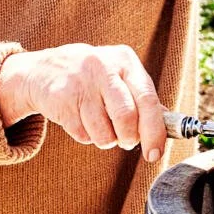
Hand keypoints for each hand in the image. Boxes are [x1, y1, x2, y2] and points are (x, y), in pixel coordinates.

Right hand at [0, 44, 166, 162]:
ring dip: (106, 140)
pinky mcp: (60, 97)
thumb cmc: (92, 78)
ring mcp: (80, 81)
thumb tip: (171, 126)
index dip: (155, 132)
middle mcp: (103, 66)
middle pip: (126, 118)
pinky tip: (80, 119)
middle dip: (128, 138)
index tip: (155, 153)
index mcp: (125, 60)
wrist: (41, 70)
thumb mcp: (119, 77)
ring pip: (103, 132)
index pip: (148, 100)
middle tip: (125, 140)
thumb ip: (143, 98)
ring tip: (100, 126)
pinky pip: (82, 134)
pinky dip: (85, 136)